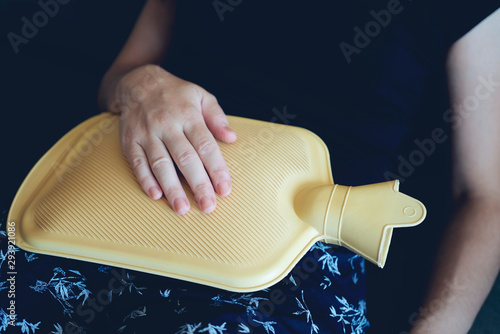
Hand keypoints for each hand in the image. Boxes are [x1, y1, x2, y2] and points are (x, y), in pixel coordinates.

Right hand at [110, 64, 236, 213]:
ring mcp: (147, 133)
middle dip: (198, 184)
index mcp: (188, 116)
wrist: (138, 82)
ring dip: (172, 188)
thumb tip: (232, 137)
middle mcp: (168, 125)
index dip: (216, 169)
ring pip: (161, 163)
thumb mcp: (201, 96)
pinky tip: (156, 195)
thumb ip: (217, 117)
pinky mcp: (130, 140)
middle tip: (208, 206)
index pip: (206, 146)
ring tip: (183, 208)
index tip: (225, 189)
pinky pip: (137, 162)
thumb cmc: (176, 94)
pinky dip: (145, 180)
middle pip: (185, 158)